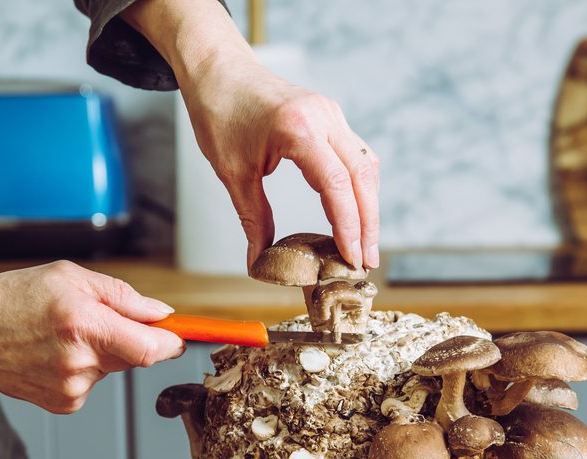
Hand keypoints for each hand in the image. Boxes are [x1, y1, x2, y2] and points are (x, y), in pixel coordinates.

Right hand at [0, 261, 184, 412]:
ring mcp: (73, 388)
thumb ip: (122, 296)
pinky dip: (85, 366)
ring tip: (63, 335)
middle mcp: (81, 361)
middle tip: (99, 319)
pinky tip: (54, 354)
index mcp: (85, 324)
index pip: (151, 348)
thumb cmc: (11, 300)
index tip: (181, 335)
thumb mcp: (68, 278)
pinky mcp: (65, 404)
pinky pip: (94, 381)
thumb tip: (162, 313)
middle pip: (136, 356)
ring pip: (113, 367)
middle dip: (131, 337)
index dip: (172, 342)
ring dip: (103, 350)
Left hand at [181, 58, 380, 270]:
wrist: (218, 69)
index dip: (348, 226)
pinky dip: (360, 187)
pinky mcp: (330, 116)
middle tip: (367, 262)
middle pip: (362, 178)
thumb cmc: (219, 112)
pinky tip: (356, 212)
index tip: (352, 258)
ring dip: (368, 206)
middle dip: (368, 224)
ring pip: (365, 166)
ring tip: (364, 244)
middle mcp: (324, 118)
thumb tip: (260, 261)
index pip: (337, 185)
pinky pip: (356, 154)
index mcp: (298, 129)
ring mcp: (331, 114)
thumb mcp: (232, 172)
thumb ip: (253, 218)